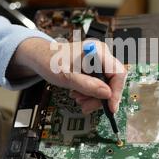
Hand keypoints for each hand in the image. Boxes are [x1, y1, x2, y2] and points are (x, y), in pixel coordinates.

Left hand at [9, 38, 126, 113]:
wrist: (41, 57)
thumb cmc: (50, 61)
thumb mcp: (66, 76)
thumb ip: (86, 85)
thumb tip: (107, 94)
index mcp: (97, 51)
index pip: (118, 73)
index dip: (116, 92)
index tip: (110, 108)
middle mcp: (102, 55)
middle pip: (113, 81)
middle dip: (101, 97)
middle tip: (86, 105)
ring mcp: (99, 62)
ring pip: (107, 86)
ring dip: (94, 97)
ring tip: (79, 100)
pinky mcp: (95, 69)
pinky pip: (100, 85)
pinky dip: (91, 94)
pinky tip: (79, 95)